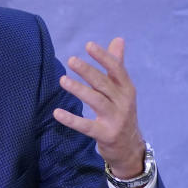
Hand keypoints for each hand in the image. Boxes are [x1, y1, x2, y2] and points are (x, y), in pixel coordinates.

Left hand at [52, 38, 144, 178]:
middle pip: (104, 84)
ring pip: (96, 101)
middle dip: (88, 71)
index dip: (103, 57)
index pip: (117, 69)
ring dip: (79, 90)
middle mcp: (124, 103)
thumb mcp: (123, 90)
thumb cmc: (121, 112)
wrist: (130, 148)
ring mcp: (116, 119)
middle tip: (71, 60)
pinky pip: (87, 126)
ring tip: (62, 80)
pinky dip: (72, 120)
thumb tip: (118, 39)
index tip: (88, 46)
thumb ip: (117, 65)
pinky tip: (57, 113)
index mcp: (127, 89)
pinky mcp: (106, 135)